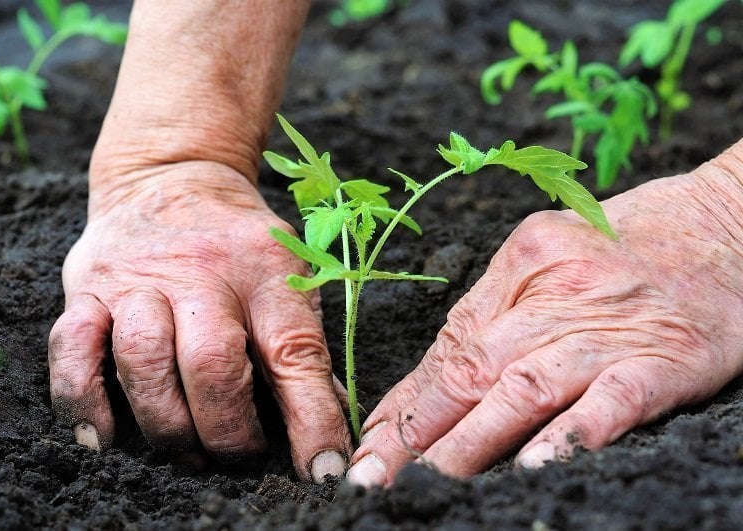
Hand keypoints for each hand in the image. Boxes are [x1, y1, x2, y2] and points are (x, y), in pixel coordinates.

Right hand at [48, 162, 350, 482]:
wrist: (172, 176)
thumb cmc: (238, 243)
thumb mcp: (286, 275)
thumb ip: (302, 346)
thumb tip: (328, 427)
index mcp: (265, 270)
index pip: (295, 352)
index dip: (312, 419)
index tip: (323, 471)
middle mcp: (201, 272)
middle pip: (212, 364)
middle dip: (228, 430)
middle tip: (239, 455)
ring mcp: (137, 279)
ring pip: (144, 361)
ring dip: (167, 425)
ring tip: (187, 451)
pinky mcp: (87, 288)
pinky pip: (72, 348)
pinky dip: (83, 401)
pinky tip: (103, 438)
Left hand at [347, 152, 742, 486]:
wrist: (727, 222)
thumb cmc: (630, 245)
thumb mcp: (549, 258)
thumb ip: (496, 316)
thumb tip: (432, 384)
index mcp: (520, 264)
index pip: (448, 345)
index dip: (405, 401)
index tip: (371, 444)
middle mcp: (554, 292)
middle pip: (472, 368)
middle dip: (417, 431)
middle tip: (374, 476)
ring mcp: (607, 326)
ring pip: (524, 387)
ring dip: (471, 441)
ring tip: (430, 483)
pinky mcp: (663, 357)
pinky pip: (610, 401)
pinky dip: (568, 434)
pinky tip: (533, 466)